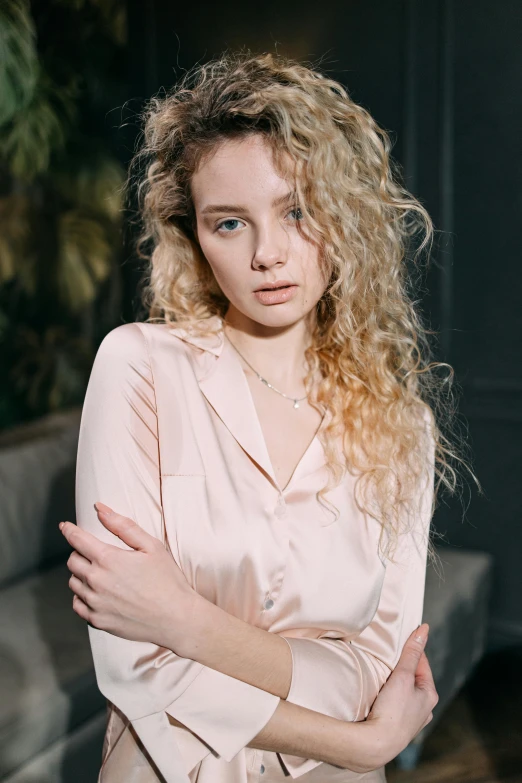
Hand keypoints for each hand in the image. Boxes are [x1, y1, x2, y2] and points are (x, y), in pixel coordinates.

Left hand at [60, 502, 197, 653]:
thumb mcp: (151, 546)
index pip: (77, 540)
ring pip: (73, 583)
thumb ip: (123, 526)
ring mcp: (95, 603)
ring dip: (81, 574)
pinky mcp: (97, 620)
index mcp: (108, 559)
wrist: (175, 618)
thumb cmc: (167, 580)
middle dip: (80, 553)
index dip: (69, 530)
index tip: (65, 526)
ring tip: (100, 574)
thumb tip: (100, 509)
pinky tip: (98, 593)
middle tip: (95, 553)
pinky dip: (82, 596)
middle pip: (72, 561)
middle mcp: (96, 581)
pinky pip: (77, 605)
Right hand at [353, 623, 437, 770]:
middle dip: (402, 666)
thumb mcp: (403, 675)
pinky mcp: (398, 726)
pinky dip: (390, 695)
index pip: (422, 662)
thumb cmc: (393, 710)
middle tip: (387, 655)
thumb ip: (411, 652)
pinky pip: (396, 704)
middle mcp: (425, 708)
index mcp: (430, 695)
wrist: (377, 744)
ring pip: (405, 692)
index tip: (400, 637)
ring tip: (382, 673)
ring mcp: (412, 719)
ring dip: (395, 682)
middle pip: (414, 677)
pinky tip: (380, 694)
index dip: (411, 648)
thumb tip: (424, 629)